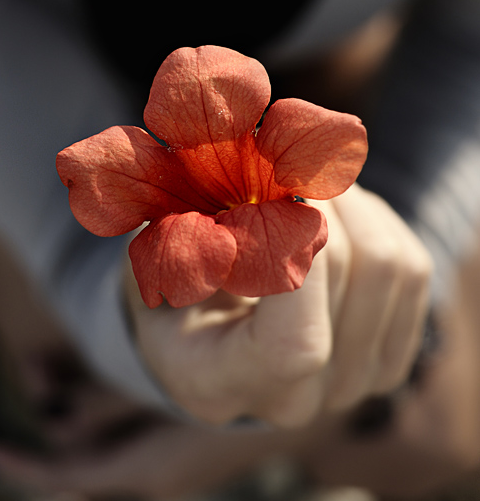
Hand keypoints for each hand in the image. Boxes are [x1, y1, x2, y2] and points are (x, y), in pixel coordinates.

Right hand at [126, 184, 432, 427]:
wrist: (213, 322)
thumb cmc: (177, 276)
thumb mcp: (157, 251)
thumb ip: (191, 228)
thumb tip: (258, 194)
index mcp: (219, 384)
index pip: (295, 344)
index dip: (293, 255)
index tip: (265, 196)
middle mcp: (293, 402)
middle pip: (345, 274)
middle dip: (316, 200)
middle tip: (284, 165)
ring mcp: (350, 385)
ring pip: (388, 265)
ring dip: (348, 204)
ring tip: (304, 189)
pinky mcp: (389, 359)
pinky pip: (410, 268)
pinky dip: (373, 223)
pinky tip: (333, 220)